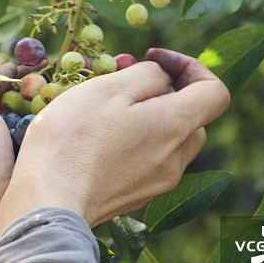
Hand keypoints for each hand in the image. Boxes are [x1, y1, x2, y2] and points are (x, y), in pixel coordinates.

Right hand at [0, 49, 229, 234]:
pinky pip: (149, 164)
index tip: (154, 59)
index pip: (216, 92)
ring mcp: (157, 184)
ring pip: (170, 143)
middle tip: (126, 85)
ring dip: (150, 122)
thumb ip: (147, 75)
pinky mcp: (136, 199)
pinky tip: (98, 145)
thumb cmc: (73, 139)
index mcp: (175, 126)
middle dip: (167, 95)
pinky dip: (135, 146)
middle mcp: (176, 159)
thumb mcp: (108, 88)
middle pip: (193, 118)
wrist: (47, 203)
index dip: (191, 67)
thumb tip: (162, 79)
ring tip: (109, 114)